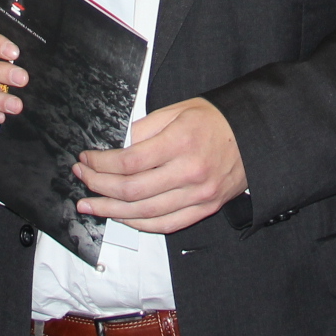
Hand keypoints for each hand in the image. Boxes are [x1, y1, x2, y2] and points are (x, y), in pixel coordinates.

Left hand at [74, 97, 246, 233]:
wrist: (254, 137)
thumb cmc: (215, 121)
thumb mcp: (177, 110)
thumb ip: (144, 128)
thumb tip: (116, 147)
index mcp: (181, 142)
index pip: (128, 162)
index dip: (100, 164)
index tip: (86, 159)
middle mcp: (190, 172)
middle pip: (131, 190)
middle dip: (98, 185)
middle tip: (81, 178)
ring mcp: (198, 195)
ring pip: (144, 212)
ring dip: (111, 210)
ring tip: (90, 205)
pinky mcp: (204, 209)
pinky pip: (165, 225)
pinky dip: (138, 223)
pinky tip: (121, 216)